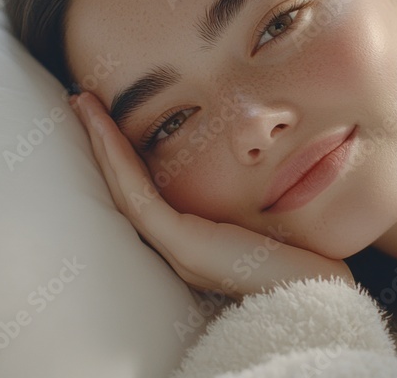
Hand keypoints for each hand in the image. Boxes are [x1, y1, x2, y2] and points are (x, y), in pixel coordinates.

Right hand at [69, 91, 354, 298]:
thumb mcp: (268, 211)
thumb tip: (257, 145)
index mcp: (193, 238)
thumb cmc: (301, 255)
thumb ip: (248, 190)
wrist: (315, 294)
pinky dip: (119, 161)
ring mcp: (176, 247)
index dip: (124, 153)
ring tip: (84, 105)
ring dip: (101, 144)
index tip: (111, 115)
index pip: (146, 190)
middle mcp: (176, 244)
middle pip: (125, 187)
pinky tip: (106, 131)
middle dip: (102, 142)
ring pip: (124, 189)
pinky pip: (140, 198)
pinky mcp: (184, 244)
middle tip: (81, 102)